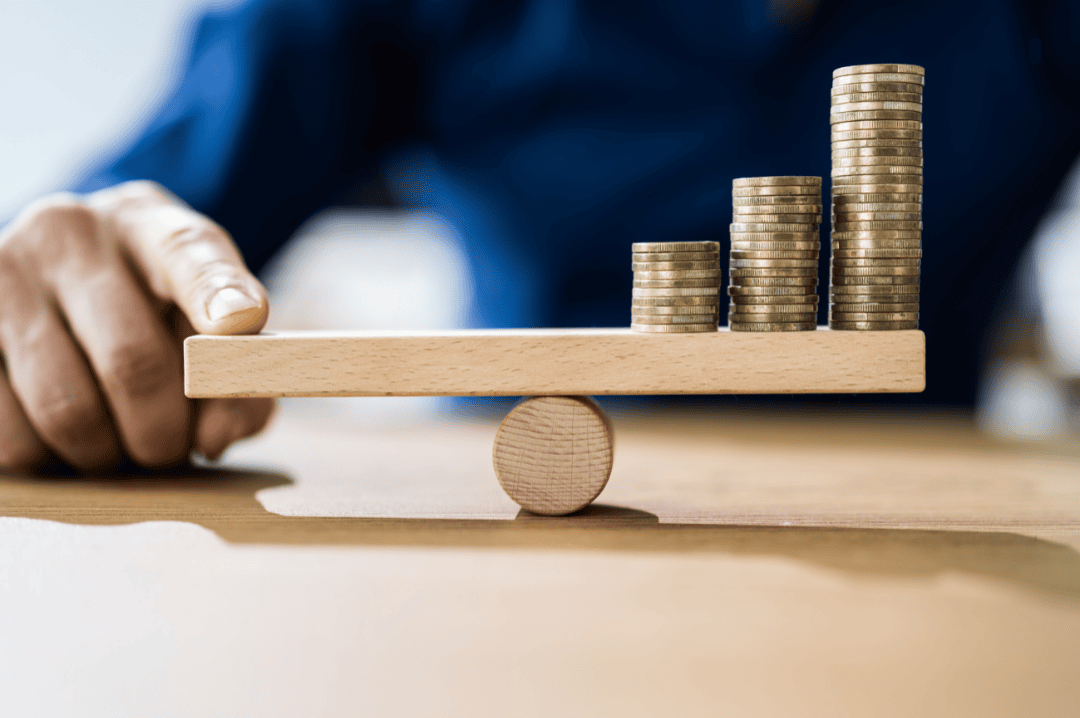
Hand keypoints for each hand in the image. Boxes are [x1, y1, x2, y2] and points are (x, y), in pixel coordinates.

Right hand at [0, 181, 274, 471]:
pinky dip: (49, 458)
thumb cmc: (155, 311)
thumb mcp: (210, 327)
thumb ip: (237, 380)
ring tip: (120, 444)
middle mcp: (71, 232)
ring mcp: (4, 273)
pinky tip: (64, 438)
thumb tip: (211, 438)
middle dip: (164, 432)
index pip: (189, 254)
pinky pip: (9, 431)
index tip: (241, 322)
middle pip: (133, 361)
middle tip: (172, 449)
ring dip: (107, 454)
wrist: (59, 282)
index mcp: (149, 222)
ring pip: (66, 407)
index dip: (215, 294)